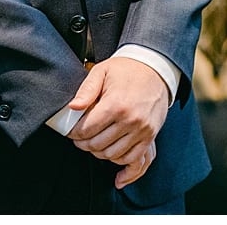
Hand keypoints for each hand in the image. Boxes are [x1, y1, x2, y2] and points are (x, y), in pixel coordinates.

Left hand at [65, 57, 170, 186]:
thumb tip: (73, 107)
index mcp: (116, 104)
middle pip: (97, 145)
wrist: (156, 68)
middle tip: (80, 137)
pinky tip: (110, 148)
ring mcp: (142, 129)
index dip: (73, 133)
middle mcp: (130, 119)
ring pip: (111, 154)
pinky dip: (118, 158)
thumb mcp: (102, 71)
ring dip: (98, 151)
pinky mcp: (150, 135)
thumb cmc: (128, 69)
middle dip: (83, 143)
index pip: (86, 130)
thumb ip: (86, 90)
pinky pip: (131, 157)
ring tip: (94, 141)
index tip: (71, 131)